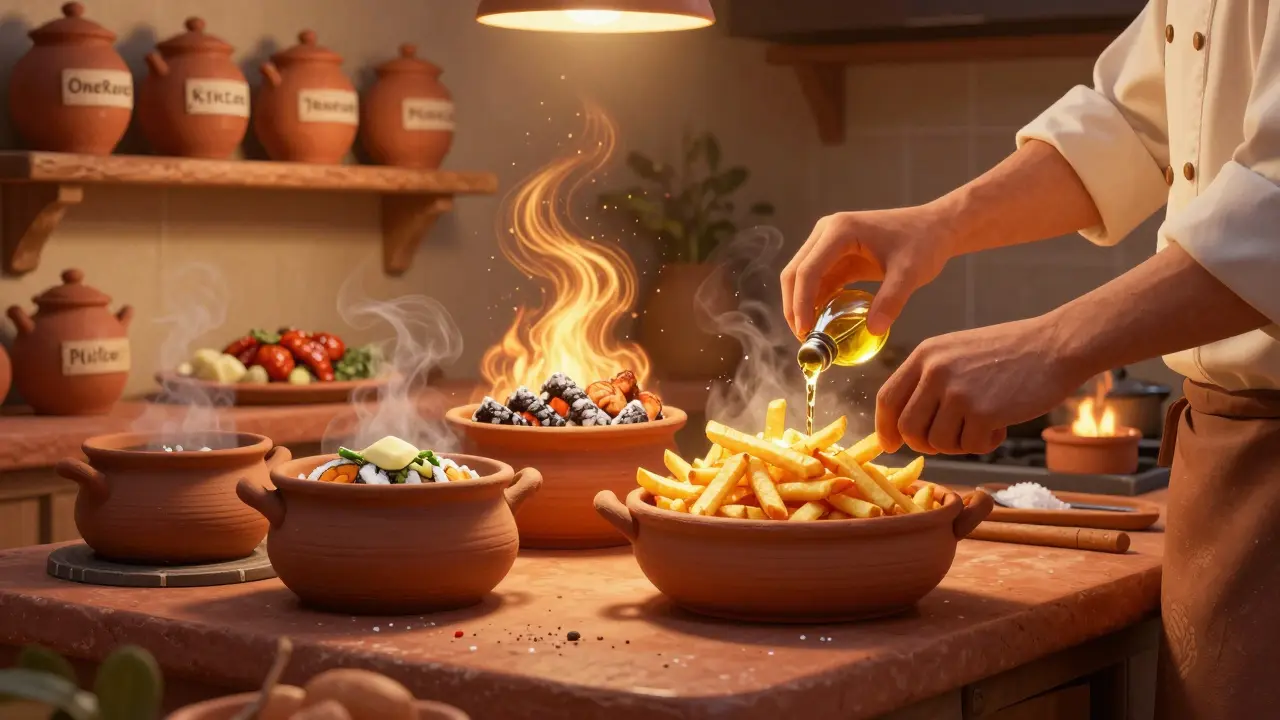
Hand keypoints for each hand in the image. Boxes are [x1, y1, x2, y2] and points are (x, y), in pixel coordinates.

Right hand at [780, 205, 958, 337]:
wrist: (934, 228)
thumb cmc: (923, 243)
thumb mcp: (910, 273)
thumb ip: (891, 300)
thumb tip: (874, 330)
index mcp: (839, 231)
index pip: (808, 270)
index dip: (801, 303)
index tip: (805, 332)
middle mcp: (826, 233)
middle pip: (795, 272)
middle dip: (794, 306)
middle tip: (804, 338)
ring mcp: (828, 243)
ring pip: (801, 277)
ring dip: (801, 305)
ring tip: (811, 335)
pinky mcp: (835, 255)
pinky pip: (818, 281)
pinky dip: (816, 302)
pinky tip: (823, 322)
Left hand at [875, 316, 1090, 454]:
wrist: (1056, 345)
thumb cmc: (1010, 352)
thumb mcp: (957, 352)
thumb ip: (929, 380)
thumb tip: (902, 425)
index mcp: (925, 355)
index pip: (887, 398)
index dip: (885, 427)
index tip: (891, 444)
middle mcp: (935, 371)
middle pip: (908, 428)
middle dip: (926, 443)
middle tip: (951, 438)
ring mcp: (958, 392)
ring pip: (938, 442)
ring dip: (960, 443)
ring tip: (983, 424)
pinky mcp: (983, 412)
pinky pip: (971, 446)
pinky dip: (985, 444)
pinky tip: (1002, 425)